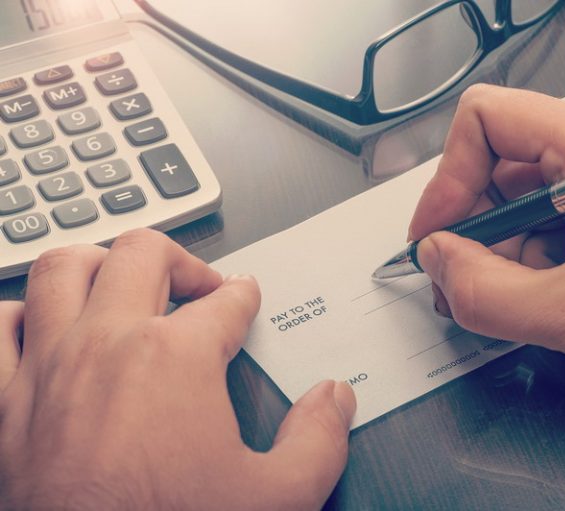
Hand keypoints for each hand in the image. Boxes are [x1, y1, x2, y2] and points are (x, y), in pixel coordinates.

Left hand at [0, 229, 354, 509]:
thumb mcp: (278, 497)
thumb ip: (318, 439)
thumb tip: (333, 399)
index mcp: (178, 358)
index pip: (225, 302)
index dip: (244, 296)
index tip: (244, 298)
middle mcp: (110, 345)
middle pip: (144, 255)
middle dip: (181, 260)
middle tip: (198, 284)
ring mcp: (51, 366)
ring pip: (65, 269)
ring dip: (100, 263)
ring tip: (124, 278)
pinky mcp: (6, 402)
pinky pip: (1, 328)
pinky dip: (22, 315)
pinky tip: (43, 325)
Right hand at [409, 85, 564, 397]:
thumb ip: (486, 293)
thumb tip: (438, 264)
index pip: (485, 120)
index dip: (448, 179)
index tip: (437, 234)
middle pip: (497, 163)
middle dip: (469, 225)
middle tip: (456, 277)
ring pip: (522, 198)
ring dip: (498, 249)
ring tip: (498, 298)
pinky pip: (552, 221)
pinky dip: (530, 257)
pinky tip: (535, 296)